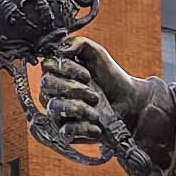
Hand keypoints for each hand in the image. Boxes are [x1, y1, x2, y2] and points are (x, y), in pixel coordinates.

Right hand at [38, 39, 168, 164]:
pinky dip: (84, 127)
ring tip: (96, 109)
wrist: (128, 102)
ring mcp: (57, 112)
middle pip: (47, 85)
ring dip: (80, 107)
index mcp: (57, 71)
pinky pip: (65, 131)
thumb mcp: (97, 54)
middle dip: (74, 88)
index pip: (47, 66)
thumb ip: (79, 43)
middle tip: (94, 94)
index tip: (87, 74)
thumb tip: (60, 49)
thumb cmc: (110, 77)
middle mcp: (52, 91)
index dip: (67, 69)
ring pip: (54, 107)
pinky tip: (97, 125)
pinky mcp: (66, 132)